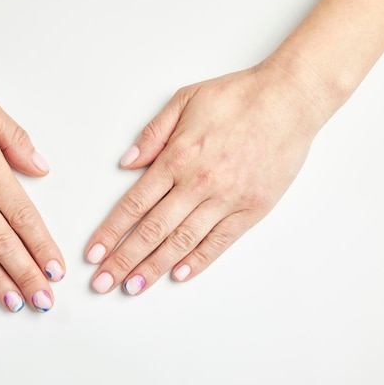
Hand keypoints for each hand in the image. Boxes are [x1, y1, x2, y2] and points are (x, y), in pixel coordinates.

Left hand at [86, 61, 326, 294]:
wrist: (290, 100)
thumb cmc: (238, 96)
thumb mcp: (184, 100)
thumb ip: (152, 134)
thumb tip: (126, 162)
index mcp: (177, 158)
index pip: (134, 204)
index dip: (110, 232)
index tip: (94, 252)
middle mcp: (198, 184)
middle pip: (152, 230)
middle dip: (124, 259)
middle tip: (103, 282)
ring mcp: (227, 199)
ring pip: (182, 242)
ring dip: (154, 267)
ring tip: (132, 288)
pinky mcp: (251, 209)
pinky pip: (219, 242)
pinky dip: (198, 261)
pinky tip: (178, 275)